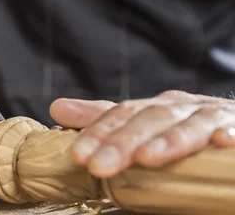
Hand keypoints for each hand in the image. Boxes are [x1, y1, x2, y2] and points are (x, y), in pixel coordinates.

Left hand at [50, 90, 234, 177]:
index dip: (98, 132)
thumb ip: (104, 119)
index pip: (120, 114)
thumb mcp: (142, 122)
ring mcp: (210, 116)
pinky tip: (222, 142)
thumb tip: (57, 108)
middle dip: (122, 142)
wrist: (233, 121)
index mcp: (153, 107)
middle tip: (100, 166)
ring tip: (147, 158)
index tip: (77, 155)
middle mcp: (179, 107)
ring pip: (188, 125)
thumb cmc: (183, 126)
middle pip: (148, 120)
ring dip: (168, 140)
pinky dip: (230, 135)